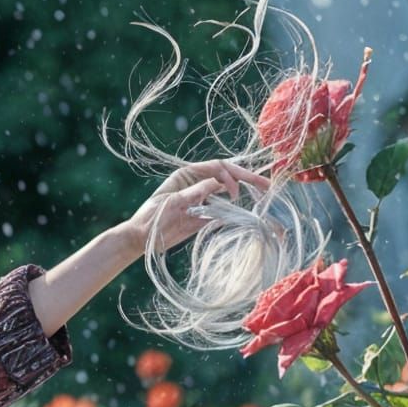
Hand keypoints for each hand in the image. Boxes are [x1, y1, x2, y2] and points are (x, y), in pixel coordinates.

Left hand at [121, 159, 272, 258]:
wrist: (140, 239)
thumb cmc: (151, 218)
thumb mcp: (172, 203)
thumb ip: (194, 193)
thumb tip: (218, 183)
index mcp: (188, 175)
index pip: (218, 167)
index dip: (232, 175)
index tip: (236, 190)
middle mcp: (197, 184)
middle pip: (227, 177)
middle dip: (247, 179)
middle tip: (267, 185)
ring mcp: (201, 199)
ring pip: (227, 192)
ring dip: (243, 194)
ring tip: (263, 196)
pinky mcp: (202, 215)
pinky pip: (221, 211)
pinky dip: (232, 212)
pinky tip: (243, 213)